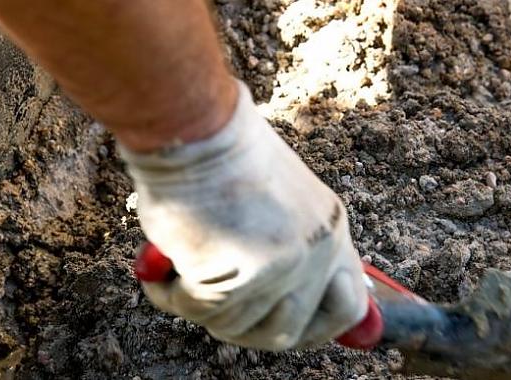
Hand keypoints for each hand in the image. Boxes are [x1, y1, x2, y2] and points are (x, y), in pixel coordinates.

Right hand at [119, 80, 366, 350]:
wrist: (197, 127)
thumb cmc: (223, 154)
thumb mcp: (277, 201)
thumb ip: (287, 247)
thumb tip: (273, 299)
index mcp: (330, 229)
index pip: (348, 307)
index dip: (318, 325)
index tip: (287, 324)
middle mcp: (317, 252)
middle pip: (287, 333)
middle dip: (244, 328)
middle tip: (211, 305)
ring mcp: (282, 268)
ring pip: (234, 326)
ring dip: (200, 305)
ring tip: (180, 266)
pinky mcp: (239, 277)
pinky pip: (198, 311)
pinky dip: (171, 295)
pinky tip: (161, 268)